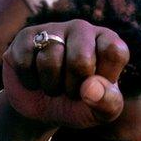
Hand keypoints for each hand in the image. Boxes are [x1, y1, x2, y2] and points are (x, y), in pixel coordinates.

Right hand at [2, 20, 129, 129]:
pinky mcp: (26, 36)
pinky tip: (34, 79)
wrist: (40, 108)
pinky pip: (25, 61)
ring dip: (50, 85)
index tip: (98, 87)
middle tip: (71, 90)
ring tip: (53, 85)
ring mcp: (53, 29)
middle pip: (80, 59)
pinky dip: (30, 81)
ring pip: (50, 60)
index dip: (104, 78)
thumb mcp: (100, 112)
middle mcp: (82, 29)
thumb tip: (92, 88)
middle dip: (73, 86)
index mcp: (107, 41)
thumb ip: (108, 104)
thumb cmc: (78, 105)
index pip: (114, 52)